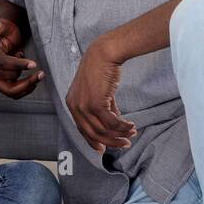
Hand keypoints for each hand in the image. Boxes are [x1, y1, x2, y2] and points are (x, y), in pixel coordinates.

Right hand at [0, 10, 43, 98]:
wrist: (4, 41)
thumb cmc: (5, 33)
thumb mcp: (3, 27)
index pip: (3, 63)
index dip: (19, 65)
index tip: (34, 64)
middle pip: (7, 80)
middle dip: (24, 78)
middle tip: (41, 72)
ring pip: (10, 91)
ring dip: (26, 86)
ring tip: (39, 77)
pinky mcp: (1, 84)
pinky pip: (13, 93)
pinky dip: (25, 90)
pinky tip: (34, 81)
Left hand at [65, 34, 136, 151]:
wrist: (104, 53)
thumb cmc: (103, 69)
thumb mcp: (100, 91)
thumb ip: (105, 107)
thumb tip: (116, 123)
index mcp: (72, 103)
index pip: (82, 129)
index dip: (93, 141)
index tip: (104, 149)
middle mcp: (75, 106)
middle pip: (92, 134)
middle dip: (110, 142)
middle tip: (124, 144)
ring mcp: (84, 105)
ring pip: (103, 130)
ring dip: (119, 134)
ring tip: (131, 133)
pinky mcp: (95, 103)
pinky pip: (111, 122)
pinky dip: (122, 126)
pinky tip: (131, 125)